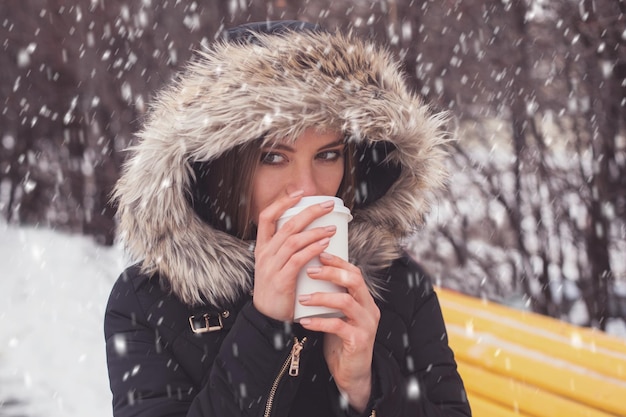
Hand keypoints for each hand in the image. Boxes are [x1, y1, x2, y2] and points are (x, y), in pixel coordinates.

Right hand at [253, 191, 337, 320]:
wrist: (267, 319)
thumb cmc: (278, 291)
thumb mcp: (277, 266)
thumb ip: (288, 250)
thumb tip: (312, 233)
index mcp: (262, 248)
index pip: (266, 216)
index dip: (282, 202)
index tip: (299, 193)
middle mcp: (265, 254)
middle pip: (287, 225)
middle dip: (309, 212)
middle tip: (327, 205)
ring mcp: (271, 267)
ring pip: (293, 240)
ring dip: (315, 231)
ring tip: (331, 228)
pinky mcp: (281, 280)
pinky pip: (297, 260)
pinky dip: (312, 249)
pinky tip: (325, 245)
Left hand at [298, 253, 379, 411]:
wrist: (352, 374)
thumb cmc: (341, 341)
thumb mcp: (338, 315)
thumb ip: (332, 297)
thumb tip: (309, 274)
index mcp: (365, 300)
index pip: (355, 272)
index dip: (338, 262)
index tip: (319, 253)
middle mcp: (369, 309)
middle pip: (354, 281)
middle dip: (331, 272)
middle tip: (310, 271)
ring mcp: (366, 325)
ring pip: (346, 302)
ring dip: (322, 297)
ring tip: (303, 298)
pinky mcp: (359, 341)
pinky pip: (338, 326)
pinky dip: (319, 322)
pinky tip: (304, 320)